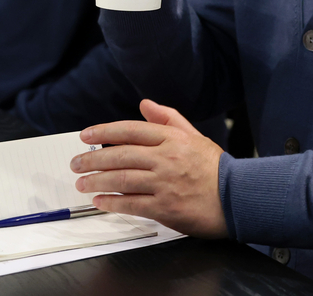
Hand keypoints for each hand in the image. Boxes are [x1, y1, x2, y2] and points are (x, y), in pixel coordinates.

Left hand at [71, 99, 227, 238]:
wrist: (237, 198)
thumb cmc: (215, 169)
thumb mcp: (194, 136)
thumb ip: (169, 119)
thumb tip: (145, 104)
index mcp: (173, 139)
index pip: (131, 130)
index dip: (104, 132)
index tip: (85, 135)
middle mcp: (166, 158)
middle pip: (120, 155)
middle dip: (93, 159)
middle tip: (76, 163)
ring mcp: (165, 183)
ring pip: (122, 179)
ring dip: (97, 181)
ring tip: (82, 183)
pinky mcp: (165, 208)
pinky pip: (132, 204)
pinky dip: (112, 202)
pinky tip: (100, 201)